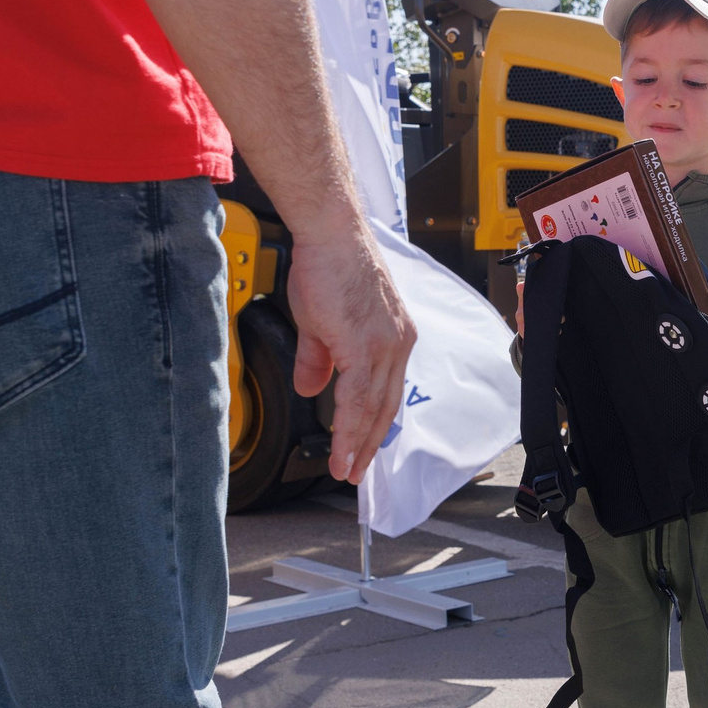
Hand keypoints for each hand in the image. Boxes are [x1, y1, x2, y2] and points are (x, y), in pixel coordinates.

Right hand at [284, 230, 416, 484]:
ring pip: (373, 409)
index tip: (363, 448)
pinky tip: (341, 447)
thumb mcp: (321, 321)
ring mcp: (385, 346)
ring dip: (357, 444)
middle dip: (369, 444)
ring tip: (345, 470)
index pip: (388, 392)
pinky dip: (348, 428)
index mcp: (394, 338)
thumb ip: (318, 359)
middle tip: (356, 473)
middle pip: (386, 407)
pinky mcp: (365, 345)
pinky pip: (357, 399)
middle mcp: (397, 344)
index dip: (374, 424)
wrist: (330, 234)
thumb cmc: (328, 265)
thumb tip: (310, 388)